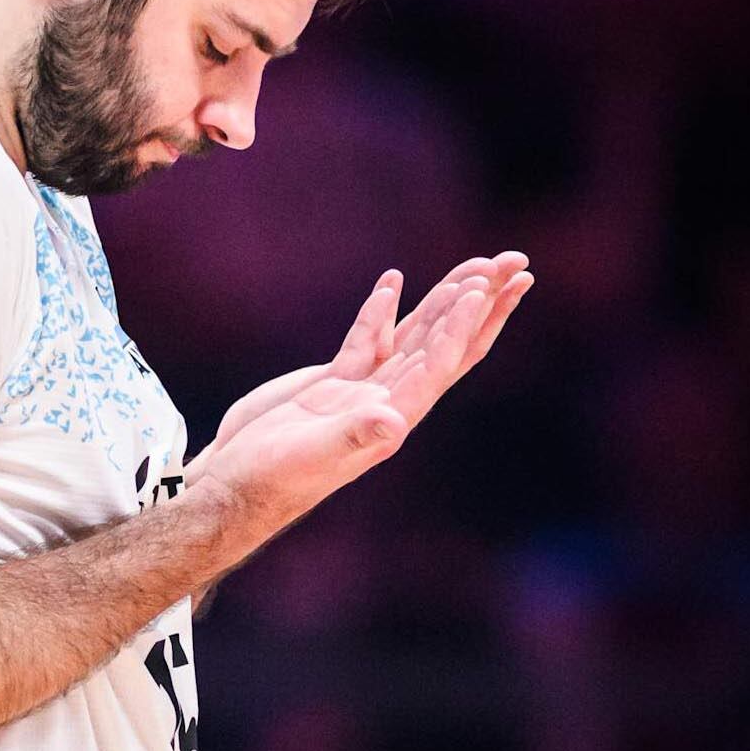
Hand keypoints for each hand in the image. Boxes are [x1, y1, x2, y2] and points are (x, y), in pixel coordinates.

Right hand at [193, 253, 533, 535]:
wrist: (238, 486)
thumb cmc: (273, 479)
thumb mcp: (314, 455)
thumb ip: (352, 436)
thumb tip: (391, 422)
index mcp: (391, 419)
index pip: (438, 365)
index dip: (460, 328)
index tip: (480, 290)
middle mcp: (385, 402)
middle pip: (442, 344)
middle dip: (476, 306)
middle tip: (511, 264)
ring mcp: (360, 391)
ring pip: (413, 338)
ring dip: (442, 303)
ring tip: (472, 268)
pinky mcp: (333, 383)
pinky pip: (368, 340)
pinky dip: (382, 311)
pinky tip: (392, 284)